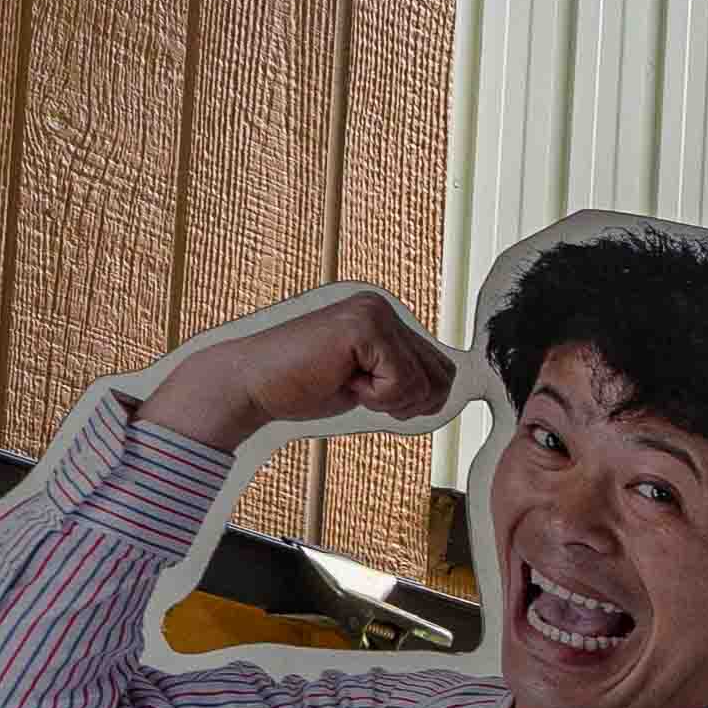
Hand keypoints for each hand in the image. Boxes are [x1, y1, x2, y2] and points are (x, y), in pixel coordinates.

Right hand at [133, 287, 460, 455]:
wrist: (250, 386)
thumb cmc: (302, 387)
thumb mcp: (369, 382)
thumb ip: (408, 378)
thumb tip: (457, 390)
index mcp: (386, 316)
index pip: (442, 370)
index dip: (414, 399)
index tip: (369, 392)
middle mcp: (383, 306)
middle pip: (442, 378)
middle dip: (404, 401)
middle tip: (356, 389)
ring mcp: (374, 311)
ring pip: (424, 384)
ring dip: (386, 399)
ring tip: (344, 380)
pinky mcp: (363, 327)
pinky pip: (401, 384)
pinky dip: (374, 396)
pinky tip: (338, 377)